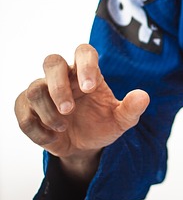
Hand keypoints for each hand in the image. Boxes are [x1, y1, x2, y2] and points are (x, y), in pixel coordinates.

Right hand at [15, 44, 149, 181]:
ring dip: (48, 111)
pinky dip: (37, 129)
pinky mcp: (27, 108)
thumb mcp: (121, 120)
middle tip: (69, 110)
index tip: (90, 88)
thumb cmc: (103, 125)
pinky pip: (24, 113)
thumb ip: (132, 108)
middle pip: (51, 61)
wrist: (85, 147)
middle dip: (59, 87)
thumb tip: (143, 96)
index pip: (84, 52)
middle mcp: (64, 77)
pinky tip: (52, 138)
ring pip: (34, 89)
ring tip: (63, 128)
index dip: (85, 64)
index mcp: (88, 73)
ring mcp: (43, 90)